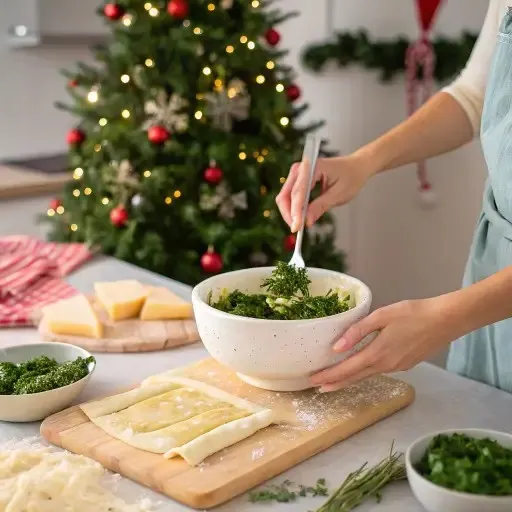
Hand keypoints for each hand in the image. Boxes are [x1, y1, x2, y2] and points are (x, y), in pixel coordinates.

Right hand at [276, 154, 373, 231]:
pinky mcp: (298, 179)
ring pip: (285, 196)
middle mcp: (301, 168)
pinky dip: (293, 208)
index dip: (296, 211)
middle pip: (286, 194)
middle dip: (289, 213)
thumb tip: (306, 221)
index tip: (296, 227)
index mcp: (313, 167)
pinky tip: (299, 218)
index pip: (298, 191)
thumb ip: (320, 207)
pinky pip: (290, 196)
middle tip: (296, 229)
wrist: (356, 167)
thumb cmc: (351, 177)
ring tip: (298, 225)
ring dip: (289, 212)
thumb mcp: (338, 194)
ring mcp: (298, 173)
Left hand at [311, 297, 461, 391]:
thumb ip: (357, 331)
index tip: (313, 381)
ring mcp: (397, 367)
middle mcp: (386, 365)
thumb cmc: (413, 313)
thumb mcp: (381, 316)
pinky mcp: (406, 364)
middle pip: (355, 377)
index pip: (347, 369)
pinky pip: (380, 370)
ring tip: (334, 380)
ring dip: (349, 379)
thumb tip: (337, 347)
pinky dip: (365, 372)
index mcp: (377, 353)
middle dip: (335, 382)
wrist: (446, 320)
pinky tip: (360, 368)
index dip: (329, 376)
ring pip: (367, 375)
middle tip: (317, 387)